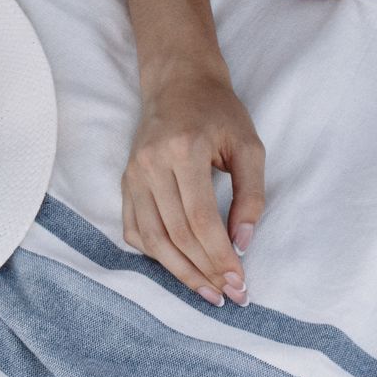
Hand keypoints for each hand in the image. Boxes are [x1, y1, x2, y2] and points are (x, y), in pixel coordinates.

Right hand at [121, 67, 265, 306]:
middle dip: (205, 271)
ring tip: (207, 292)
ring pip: (152, 238)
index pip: (200, 219)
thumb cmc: (218, 112)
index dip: (219, 256)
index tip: (240, 281)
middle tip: (229, 294)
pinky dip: (154, 254)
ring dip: (180, 272)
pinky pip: (134, 229)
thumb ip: (251, 195)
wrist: (178, 82)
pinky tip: (178, 267)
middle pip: (176, 234)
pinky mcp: (125, 180)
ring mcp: (133, 173)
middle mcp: (152, 163)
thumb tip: (242, 244)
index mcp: (184, 149)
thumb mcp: (248, 146)